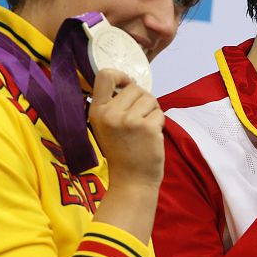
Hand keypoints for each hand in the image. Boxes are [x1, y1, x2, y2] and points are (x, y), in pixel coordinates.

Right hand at [88, 68, 164, 187]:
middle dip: (142, 100)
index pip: (105, 75)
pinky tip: (150, 136)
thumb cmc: (121, 151)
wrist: (131, 180)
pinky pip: (159, 113)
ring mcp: (129, 121)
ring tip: (143, 128)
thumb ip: (112, 105)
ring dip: (152, 111)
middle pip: (135, 87)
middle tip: (139, 119)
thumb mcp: (106, 126)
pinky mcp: (147, 127)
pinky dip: (159, 122)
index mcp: (96, 111)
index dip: (121, 75)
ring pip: (150, 98)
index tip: (127, 85)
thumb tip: (129, 82)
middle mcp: (110, 114)